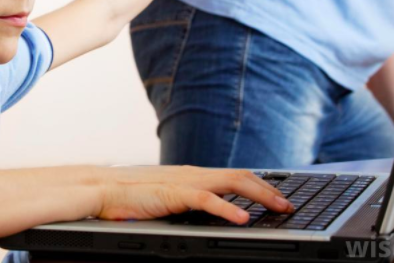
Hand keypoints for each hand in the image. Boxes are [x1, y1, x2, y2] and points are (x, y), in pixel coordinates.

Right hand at [94, 165, 293, 224]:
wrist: (104, 189)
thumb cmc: (132, 196)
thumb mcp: (168, 197)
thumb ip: (187, 201)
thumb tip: (207, 210)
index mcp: (194, 175)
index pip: (234, 176)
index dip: (259, 185)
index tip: (277, 197)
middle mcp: (194, 174)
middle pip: (240, 176)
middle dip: (268, 189)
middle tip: (288, 205)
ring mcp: (186, 182)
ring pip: (231, 182)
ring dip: (259, 194)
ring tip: (279, 208)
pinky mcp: (174, 193)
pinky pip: (206, 200)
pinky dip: (227, 208)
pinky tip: (242, 219)